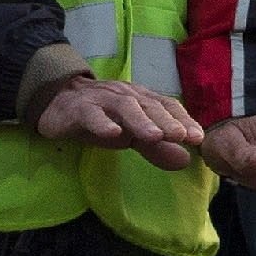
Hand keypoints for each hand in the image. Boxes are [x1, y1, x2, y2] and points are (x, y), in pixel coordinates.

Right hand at [35, 75, 203, 169]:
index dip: (183, 119)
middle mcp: (125, 95)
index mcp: (140, 99)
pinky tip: (112, 134)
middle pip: (149, 105)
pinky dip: (102, 123)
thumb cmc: (101, 118)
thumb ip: (156, 148)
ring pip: (124, 107)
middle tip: (182, 136)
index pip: (166, 106)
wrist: (58, 102)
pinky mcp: (78, 109)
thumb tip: (186, 160)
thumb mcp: (130, 135)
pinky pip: (91, 115)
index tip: (197, 138)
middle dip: (167, 120)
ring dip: (140, 120)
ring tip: (155, 136)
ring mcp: (101, 100)